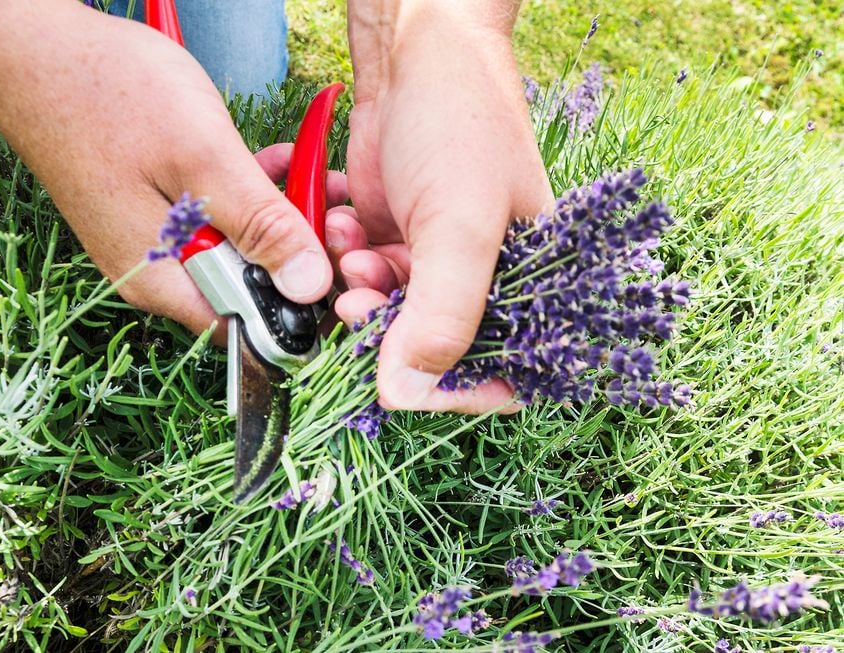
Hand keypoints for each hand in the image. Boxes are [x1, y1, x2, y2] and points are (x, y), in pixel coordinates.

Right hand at [0, 0, 346, 340]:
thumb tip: (311, 288)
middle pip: (248, 286)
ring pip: (236, 246)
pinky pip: (214, 217)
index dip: (302, 303)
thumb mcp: (204, 161)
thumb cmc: (110, 97)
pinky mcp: (150, 209)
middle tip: (331, 200)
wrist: (32, 47)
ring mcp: (151, 241)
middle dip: (297, 248)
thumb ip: (260, 227)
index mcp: (163, 281)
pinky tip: (271, 159)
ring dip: (277, 213)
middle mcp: (155, 274)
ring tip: (311, 171)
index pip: (248, 328)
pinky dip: (246, 192)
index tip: (339, 259)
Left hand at [336, 1, 554, 412]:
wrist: (413, 52)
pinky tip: (344, 224)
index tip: (408, 387)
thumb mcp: (461, 225)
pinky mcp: (395, 238)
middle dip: (389, 330)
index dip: (458, 387)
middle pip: (433, 348)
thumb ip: (440, 313)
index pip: (504, 369)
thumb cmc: (461, 126)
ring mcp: (434, 259)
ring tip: (352, 248)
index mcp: (531, 280)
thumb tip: (406, 392)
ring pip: (389, 316)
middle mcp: (483, 277)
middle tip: (359, 302)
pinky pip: (363, 279)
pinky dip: (347, 261)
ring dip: (361, 291)